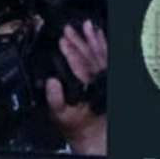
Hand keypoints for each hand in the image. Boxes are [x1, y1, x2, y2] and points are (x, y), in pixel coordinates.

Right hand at [46, 20, 107, 154]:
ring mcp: (106, 75)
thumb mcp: (60, 115)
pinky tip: (99, 33)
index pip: (79, 63)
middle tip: (69, 29)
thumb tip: (51, 81)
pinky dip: (103, 43)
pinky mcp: (108, 74)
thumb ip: (55, 99)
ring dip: (93, 38)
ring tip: (86, 26)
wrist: (92, 132)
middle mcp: (100, 78)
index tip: (62, 40)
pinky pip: (107, 55)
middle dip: (79, 40)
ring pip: (101, 52)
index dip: (70, 51)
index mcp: (88, 85)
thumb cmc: (75, 124)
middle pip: (90, 54)